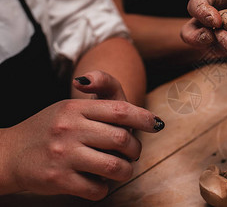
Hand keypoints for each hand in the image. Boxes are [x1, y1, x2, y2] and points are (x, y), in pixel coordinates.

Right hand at [0, 71, 163, 199]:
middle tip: (132, 153)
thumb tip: (116, 94)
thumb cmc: (49, 129)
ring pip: (114, 166)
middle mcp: (70, 128)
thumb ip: (98, 95)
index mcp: (76, 108)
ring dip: (124, 171)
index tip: (156, 124)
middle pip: (123, 139)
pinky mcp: (58, 179)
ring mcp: (64, 154)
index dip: (144, 118)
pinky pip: (96, 188)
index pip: (120, 110)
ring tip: (120, 169)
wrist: (8, 154)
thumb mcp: (69, 106)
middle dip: (135, 149)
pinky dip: (104, 188)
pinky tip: (98, 182)